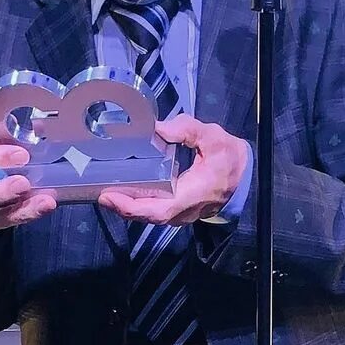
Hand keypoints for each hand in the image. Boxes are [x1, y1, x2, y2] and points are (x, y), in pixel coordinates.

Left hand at [99, 116, 248, 225]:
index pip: (159, 210)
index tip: (110, 197)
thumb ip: (187, 129)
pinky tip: (124, 193)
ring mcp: (181, 213)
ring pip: (150, 216)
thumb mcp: (213, 137)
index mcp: (193, 195)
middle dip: (123, 208)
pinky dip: (137, 206)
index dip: (132, 208)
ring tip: (107, 193)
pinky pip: (154, 211)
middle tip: (100, 194)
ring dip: (128, 208)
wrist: (244, 175)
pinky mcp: (178, 209)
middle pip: (148, 216)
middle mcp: (185, 210)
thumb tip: (158, 127)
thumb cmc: (229, 157)